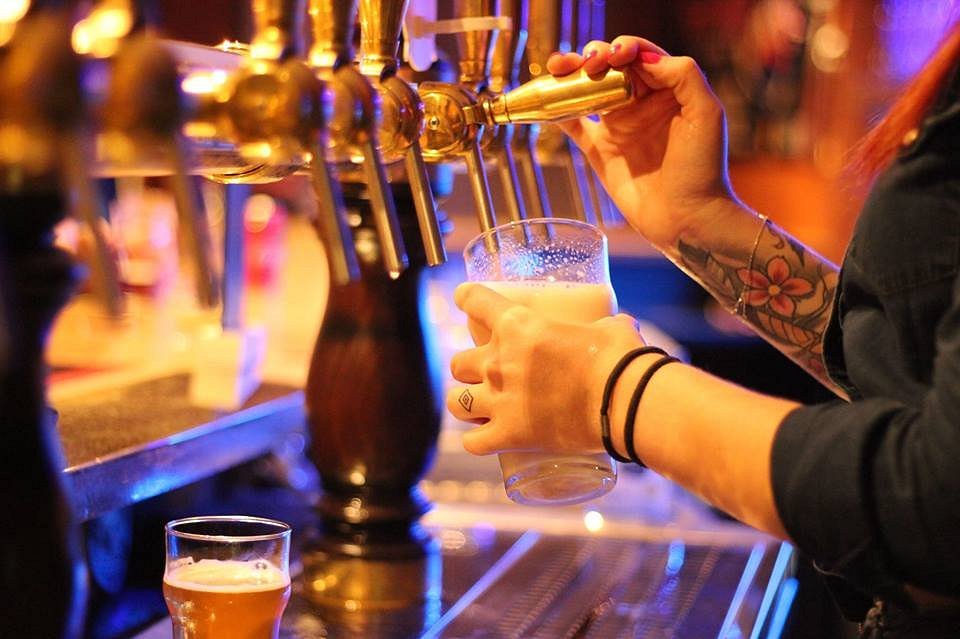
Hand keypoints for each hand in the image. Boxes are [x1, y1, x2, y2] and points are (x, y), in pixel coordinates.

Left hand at [446, 283, 645, 455]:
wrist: (626, 402)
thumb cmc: (620, 359)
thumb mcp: (609, 329)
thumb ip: (605, 325)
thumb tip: (621, 326)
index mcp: (518, 325)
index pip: (475, 301)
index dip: (466, 298)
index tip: (463, 298)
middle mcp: (499, 361)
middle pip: (458, 363)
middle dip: (468, 368)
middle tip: (485, 374)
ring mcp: (500, 400)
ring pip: (456, 402)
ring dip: (464, 403)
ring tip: (477, 407)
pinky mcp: (509, 435)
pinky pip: (473, 442)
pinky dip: (476, 441)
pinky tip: (483, 439)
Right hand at [547, 36, 741, 249]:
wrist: (687, 218)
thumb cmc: (703, 169)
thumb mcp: (706, 113)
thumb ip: (683, 75)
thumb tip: (643, 58)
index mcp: (668, 90)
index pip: (641, 55)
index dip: (624, 48)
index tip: (614, 57)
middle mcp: (641, 104)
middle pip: (610, 66)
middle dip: (594, 55)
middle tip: (587, 64)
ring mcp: (618, 127)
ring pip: (588, 89)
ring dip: (570, 74)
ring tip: (558, 68)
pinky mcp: (600, 151)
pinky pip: (572, 125)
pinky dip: (557, 111)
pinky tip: (547, 100)